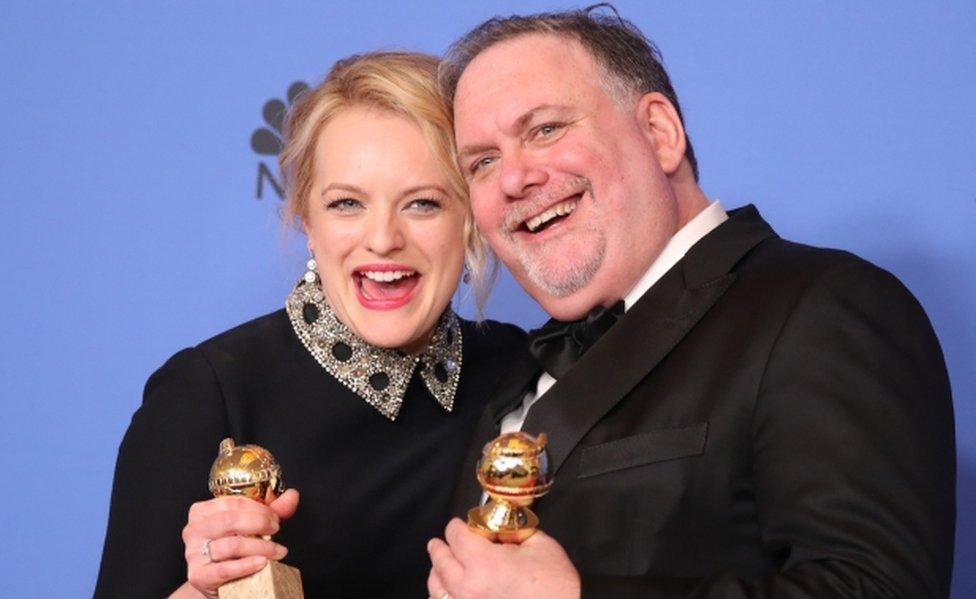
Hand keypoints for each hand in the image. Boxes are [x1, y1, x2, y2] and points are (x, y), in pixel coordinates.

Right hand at [181, 489, 298, 597]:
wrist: (219, 581)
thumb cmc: (234, 549)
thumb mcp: (251, 526)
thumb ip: (271, 510)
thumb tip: (291, 496)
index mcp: (202, 512)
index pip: (233, 503)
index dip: (260, 509)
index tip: (275, 517)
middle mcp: (193, 530)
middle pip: (230, 520)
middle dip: (260, 523)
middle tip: (276, 530)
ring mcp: (193, 554)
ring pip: (232, 545)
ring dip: (261, 548)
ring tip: (277, 551)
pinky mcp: (198, 576)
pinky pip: (224, 569)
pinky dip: (246, 565)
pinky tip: (262, 563)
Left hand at [427, 518, 579, 598]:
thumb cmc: (555, 586)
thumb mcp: (540, 544)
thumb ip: (514, 531)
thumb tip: (499, 528)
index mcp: (483, 562)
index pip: (456, 535)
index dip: (458, 526)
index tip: (462, 525)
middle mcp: (467, 587)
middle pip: (440, 560)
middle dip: (441, 546)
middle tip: (440, 541)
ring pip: (436, 587)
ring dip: (437, 572)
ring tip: (440, 565)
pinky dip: (442, 596)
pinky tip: (447, 591)